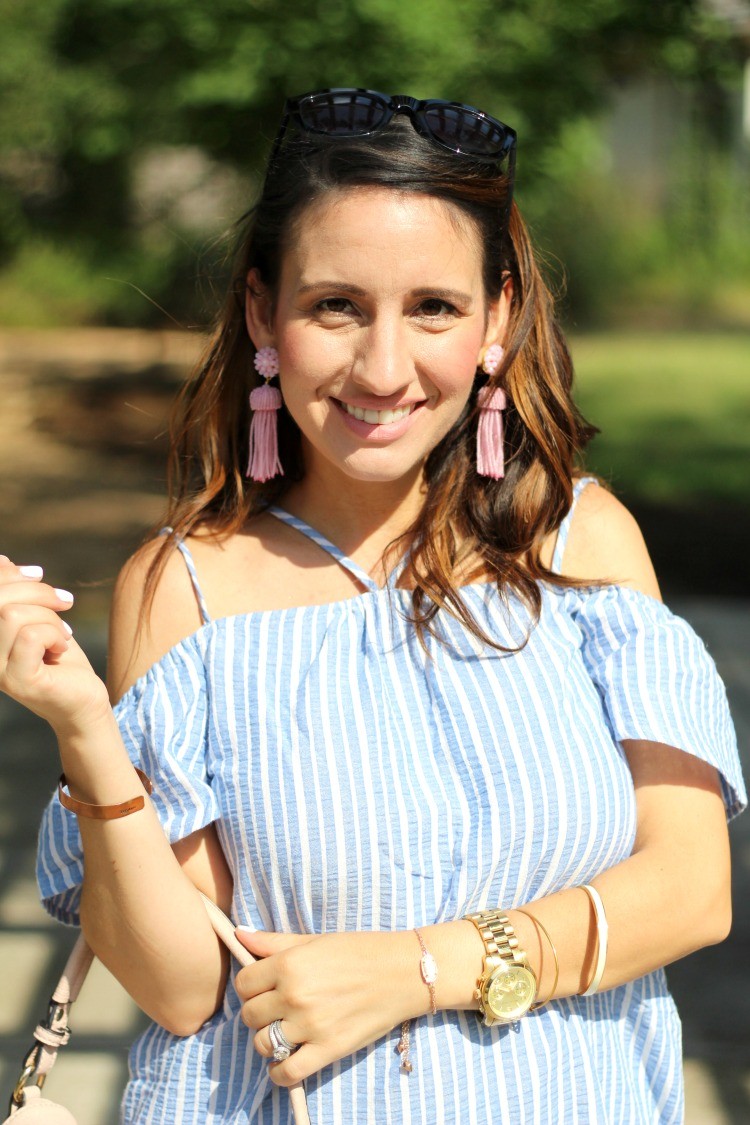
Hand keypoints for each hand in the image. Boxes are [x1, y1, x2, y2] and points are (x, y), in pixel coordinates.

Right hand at [0, 556, 109, 734]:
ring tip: (61, 635)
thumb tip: (1, 560)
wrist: (82, 698)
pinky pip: (31, 636)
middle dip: (37, 592)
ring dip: (50, 619)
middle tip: (65, 603)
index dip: (9, 575)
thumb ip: (15, 591)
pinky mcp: (16, 681)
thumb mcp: (37, 615)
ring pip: (14, 615)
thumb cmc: (58, 655)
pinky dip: (54, 635)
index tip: (39, 574)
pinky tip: (61, 648)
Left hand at [234, 927, 424, 1086]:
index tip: (263, 988)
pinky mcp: (328, 1049)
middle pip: (250, 1015)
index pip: (243, 984)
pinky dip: (279, 1073)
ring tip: (285, 1032)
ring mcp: (311, 1025)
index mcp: (290, 963)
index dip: (250, 987)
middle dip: (259, 1013)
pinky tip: (286, 1061)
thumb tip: (239, 934)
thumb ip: (274, 942)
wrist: (402, 972)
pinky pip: (287, 1073)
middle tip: (276, 1009)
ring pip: (263, 1044)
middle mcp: (295, 994)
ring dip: (268, 1041)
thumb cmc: (358, 951)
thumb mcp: (315, 940)